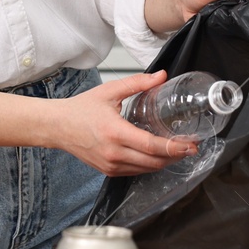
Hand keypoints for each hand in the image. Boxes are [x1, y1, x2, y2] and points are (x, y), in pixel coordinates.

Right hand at [48, 70, 197, 176]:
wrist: (57, 127)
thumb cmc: (80, 109)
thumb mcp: (110, 91)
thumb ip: (138, 83)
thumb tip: (162, 76)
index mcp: (115, 132)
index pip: (151, 146)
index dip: (174, 147)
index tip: (190, 144)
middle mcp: (114, 153)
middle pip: (154, 162)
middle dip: (176, 156)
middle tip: (190, 147)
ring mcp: (111, 165)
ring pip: (147, 170)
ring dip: (164, 162)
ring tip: (177, 150)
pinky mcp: (108, 171)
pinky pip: (136, 172)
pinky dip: (149, 165)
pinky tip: (157, 155)